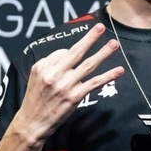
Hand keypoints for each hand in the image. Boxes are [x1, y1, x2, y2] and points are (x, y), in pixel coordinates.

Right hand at [14, 23, 123, 141]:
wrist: (32, 123)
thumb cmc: (36, 99)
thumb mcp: (36, 76)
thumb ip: (51, 64)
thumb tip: (68, 54)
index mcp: (44, 66)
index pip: (63, 52)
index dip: (72, 53)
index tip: (79, 54)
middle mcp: (54, 74)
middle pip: (76, 52)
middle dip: (90, 38)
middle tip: (101, 27)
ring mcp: (65, 85)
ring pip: (88, 65)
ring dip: (103, 53)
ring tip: (114, 44)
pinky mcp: (74, 97)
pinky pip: (94, 83)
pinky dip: (108, 76)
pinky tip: (118, 70)